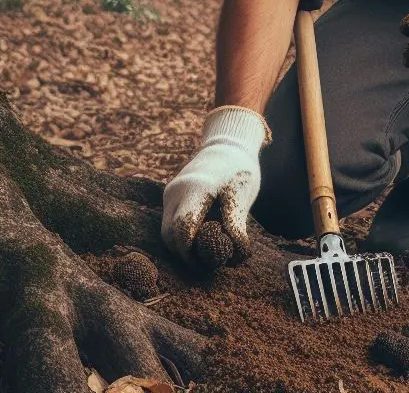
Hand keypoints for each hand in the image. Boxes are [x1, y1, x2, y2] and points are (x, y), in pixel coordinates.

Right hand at [161, 106, 269, 262]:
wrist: (229, 144)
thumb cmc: (239, 169)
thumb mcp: (242, 196)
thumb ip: (236, 226)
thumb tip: (235, 258)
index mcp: (194, 189)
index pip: (182, 230)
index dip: (191, 254)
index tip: (207, 265)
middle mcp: (176, 191)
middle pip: (169, 235)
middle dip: (185, 254)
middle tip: (207, 265)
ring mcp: (170, 192)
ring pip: (166, 230)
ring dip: (182, 246)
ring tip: (205, 254)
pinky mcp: (171, 194)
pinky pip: (170, 221)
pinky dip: (182, 234)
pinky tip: (201, 239)